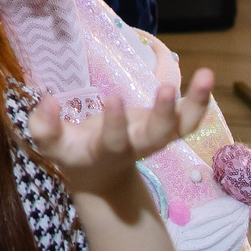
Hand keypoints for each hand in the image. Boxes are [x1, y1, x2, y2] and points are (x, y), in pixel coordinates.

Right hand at [28, 69, 213, 198]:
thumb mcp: (52, 146)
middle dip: (163, 115)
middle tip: (165, 89)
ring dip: (195, 104)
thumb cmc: (74, 153)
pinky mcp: (165, 127)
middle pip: (158, 136)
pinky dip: (199, 100)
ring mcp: (156, 137)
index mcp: (108, 151)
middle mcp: (138, 146)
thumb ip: (44, 127)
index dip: (115, 123)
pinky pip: (188, 118)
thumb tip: (49, 101)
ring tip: (206, 76)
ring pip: (182, 127)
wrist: (102, 174)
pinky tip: (205, 76)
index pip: (114, 141)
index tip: (112, 97)